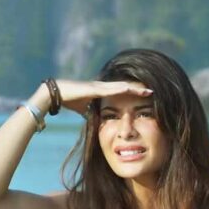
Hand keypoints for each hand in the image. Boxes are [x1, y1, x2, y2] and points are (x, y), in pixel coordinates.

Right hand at [30, 80, 152, 116]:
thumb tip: (101, 122)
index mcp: (104, 92)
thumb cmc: (69, 100)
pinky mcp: (94, 88)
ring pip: (121, 86)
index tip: (148, 97)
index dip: (136, 93)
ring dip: (135, 88)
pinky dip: (121, 89)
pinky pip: (111, 88)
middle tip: (154, 91)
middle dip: (140, 89)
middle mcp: (104, 87)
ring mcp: (99, 86)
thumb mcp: (87, 110)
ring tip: (148, 90)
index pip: (124, 92)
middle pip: (126, 87)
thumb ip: (94, 113)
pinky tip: (131, 89)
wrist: (54, 95)